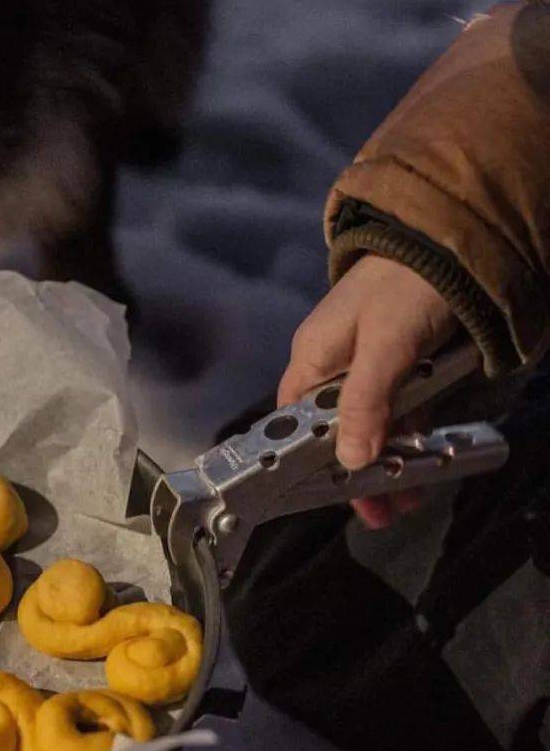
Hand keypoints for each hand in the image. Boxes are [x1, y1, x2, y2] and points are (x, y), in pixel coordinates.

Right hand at [278, 255, 457, 528]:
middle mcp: (335, 367)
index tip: (336, 497)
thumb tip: (351, 460)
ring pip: (371, 427)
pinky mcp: (401, 367)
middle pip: (336, 433)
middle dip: (359, 474)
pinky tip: (425, 464)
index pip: (295, 423)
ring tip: (409, 498)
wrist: (454, 240)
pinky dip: (409, 438)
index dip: (310, 462)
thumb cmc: (408, 285)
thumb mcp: (386, 345)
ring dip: (390, 462)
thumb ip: (366, 402)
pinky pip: (399, 412)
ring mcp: (368, 368)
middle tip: (384, 511)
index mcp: (313, 359)